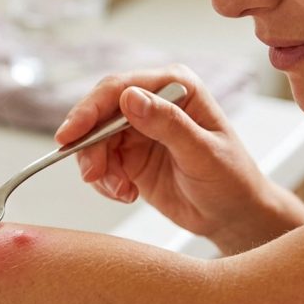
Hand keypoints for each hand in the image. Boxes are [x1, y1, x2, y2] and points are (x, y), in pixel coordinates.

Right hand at [56, 65, 303, 249]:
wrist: (233, 216)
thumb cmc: (232, 180)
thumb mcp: (203, 153)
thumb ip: (168, 124)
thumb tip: (130, 98)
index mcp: (175, 87)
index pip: (120, 87)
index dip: (90, 109)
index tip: (71, 135)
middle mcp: (153, 102)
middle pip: (99, 113)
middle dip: (89, 145)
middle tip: (92, 173)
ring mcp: (138, 128)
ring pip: (94, 140)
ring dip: (97, 167)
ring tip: (119, 189)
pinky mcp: (129, 154)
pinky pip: (100, 162)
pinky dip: (104, 180)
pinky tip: (125, 193)